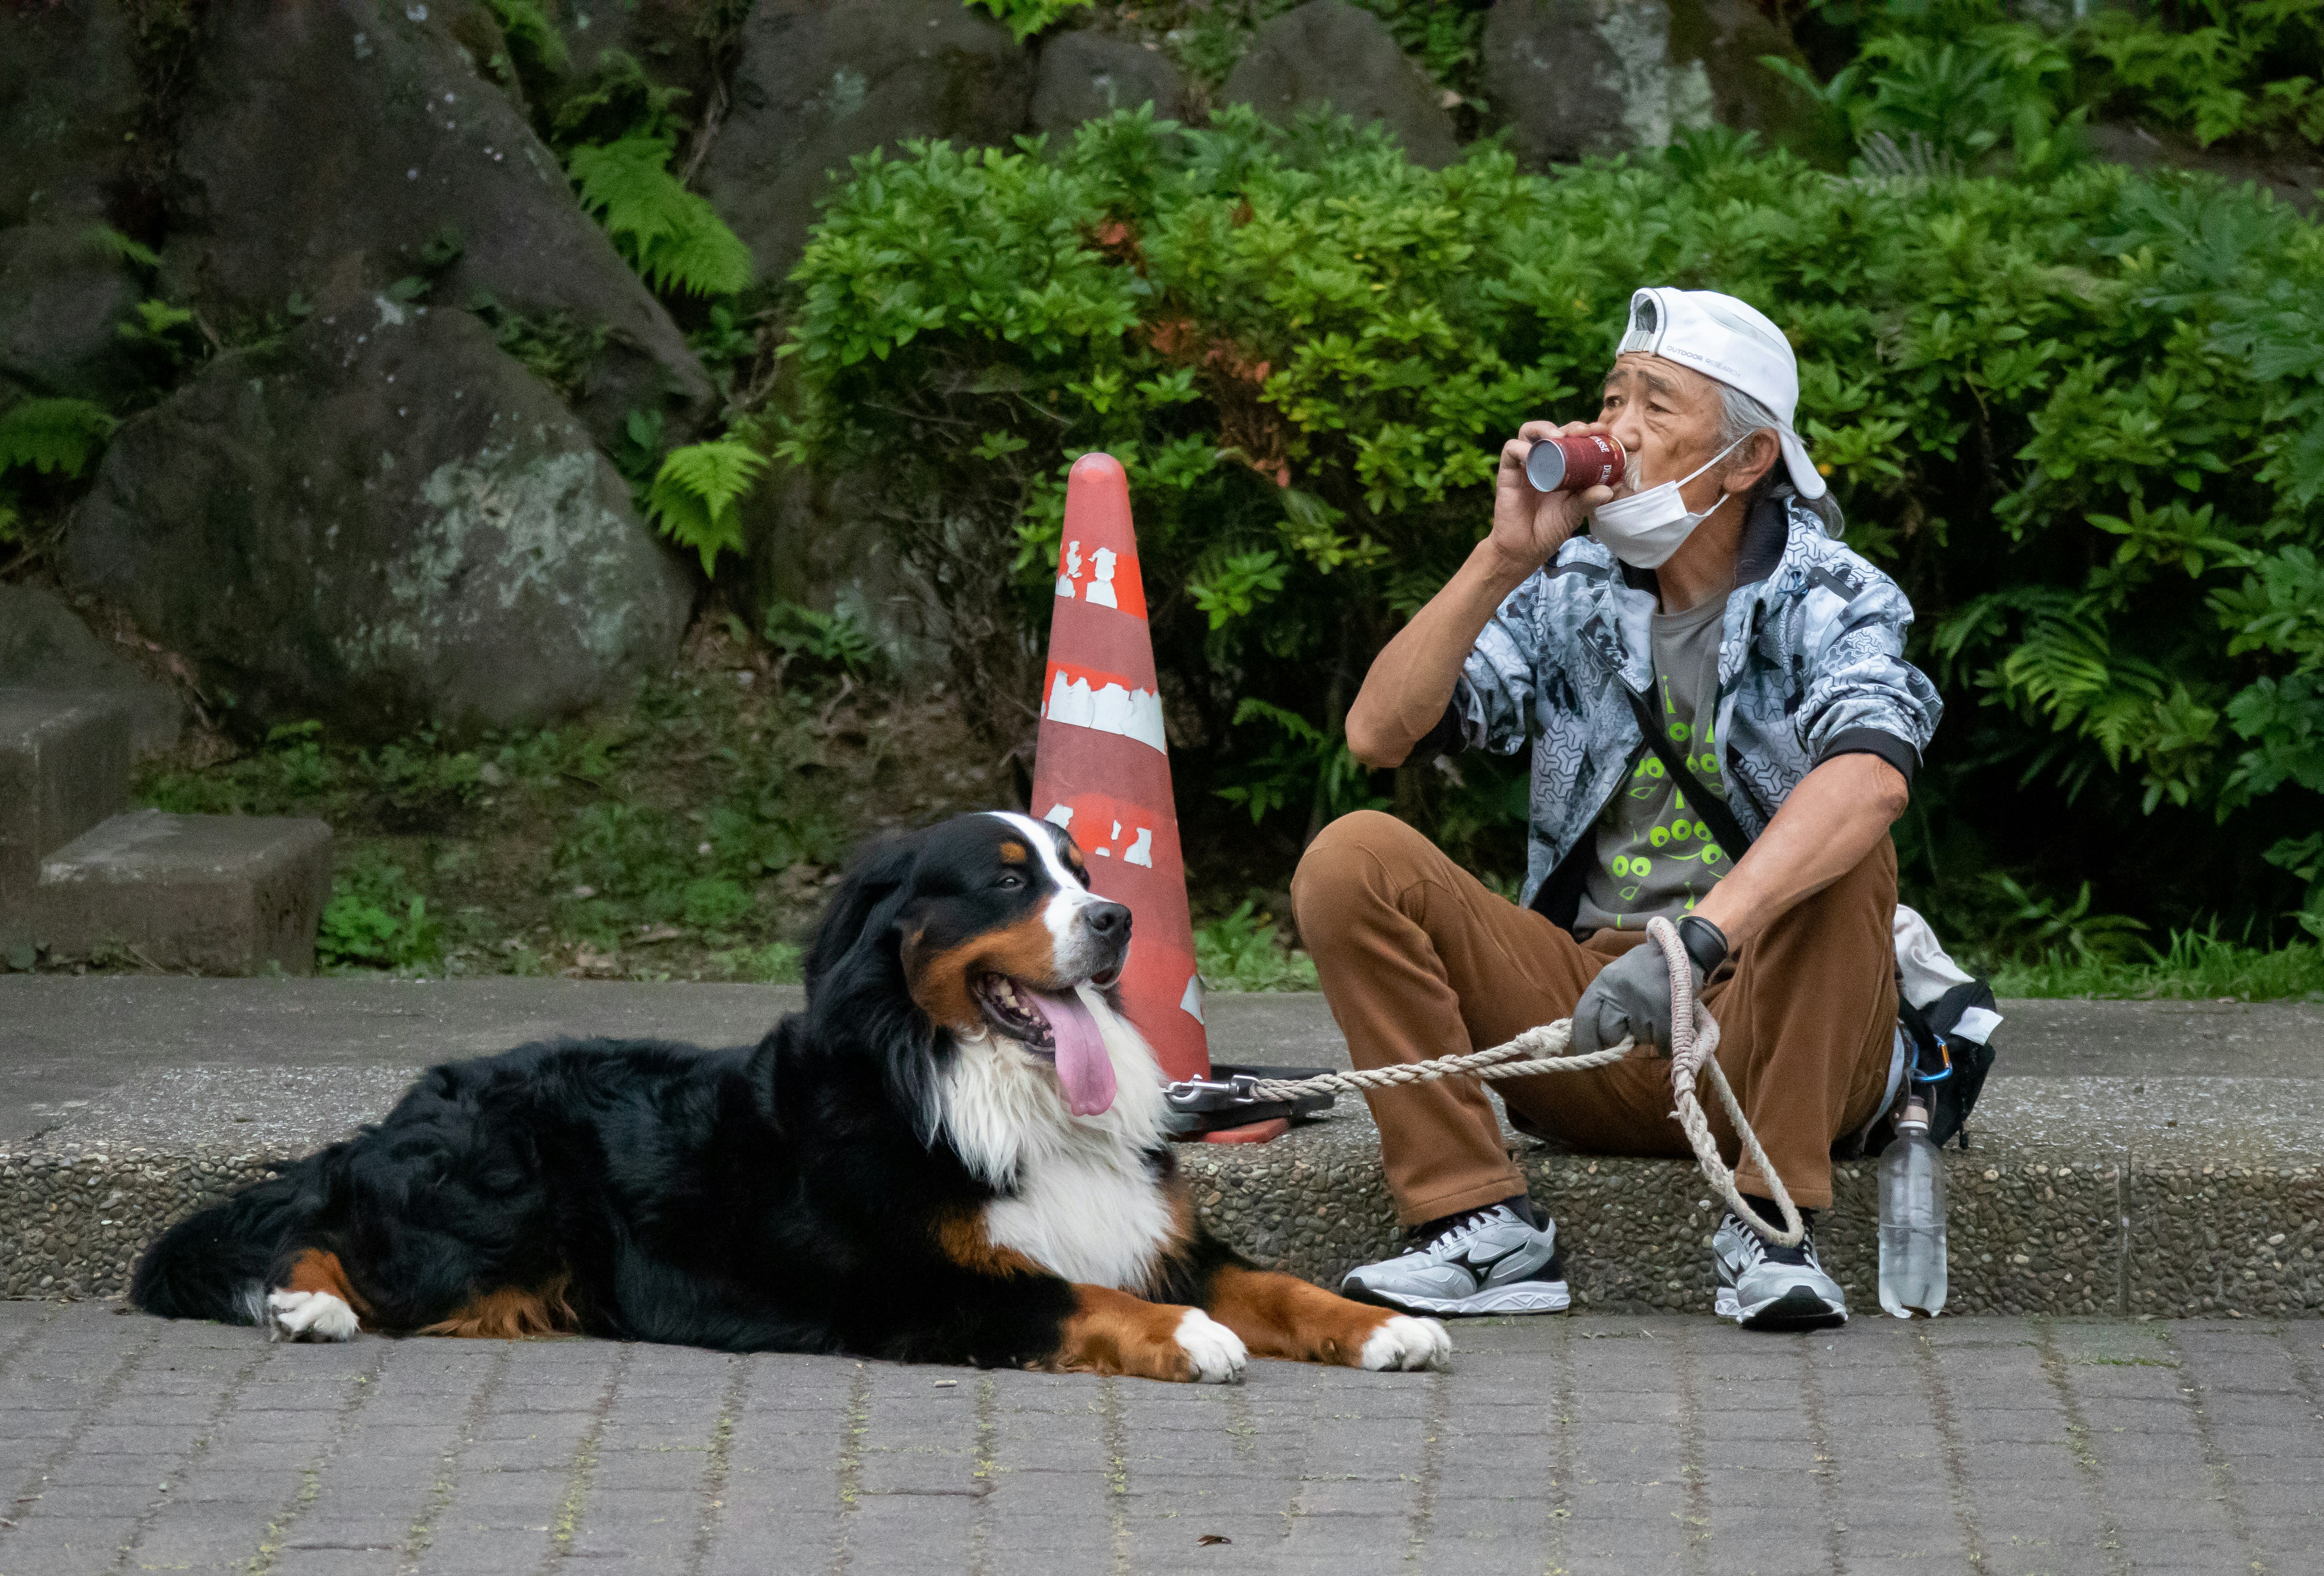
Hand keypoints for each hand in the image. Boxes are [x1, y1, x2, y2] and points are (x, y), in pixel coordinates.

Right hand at [1486, 420, 1619, 584]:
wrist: (1524, 549)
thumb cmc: (1549, 530)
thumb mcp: (1574, 513)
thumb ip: (1589, 500)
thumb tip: (1610, 489)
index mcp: (1563, 467)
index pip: (1574, 440)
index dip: (1588, 432)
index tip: (1603, 431)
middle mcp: (1544, 461)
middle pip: (1555, 431)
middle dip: (1571, 426)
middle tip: (1584, 432)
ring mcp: (1525, 465)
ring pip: (1530, 431)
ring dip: (1545, 428)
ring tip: (1558, 437)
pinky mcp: (1508, 471)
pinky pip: (1511, 449)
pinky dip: (1521, 447)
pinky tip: (1533, 454)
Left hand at [1569, 940, 1704, 1058]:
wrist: (1685, 949)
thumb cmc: (1649, 966)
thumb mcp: (1619, 975)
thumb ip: (1607, 1001)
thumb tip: (1597, 1038)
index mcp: (1605, 982)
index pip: (1584, 1017)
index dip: (1584, 1040)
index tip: (1589, 1054)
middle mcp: (1620, 993)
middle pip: (1609, 1034)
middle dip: (1620, 1039)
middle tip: (1633, 1030)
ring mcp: (1643, 1005)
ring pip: (1638, 1040)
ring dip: (1648, 1036)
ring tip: (1657, 1014)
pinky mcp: (1666, 1015)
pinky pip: (1661, 1045)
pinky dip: (1666, 1043)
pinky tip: (1669, 1026)